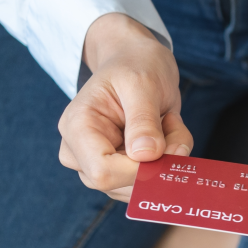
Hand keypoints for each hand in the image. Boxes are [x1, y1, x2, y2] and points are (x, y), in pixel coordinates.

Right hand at [59, 13, 190, 201]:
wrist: (137, 60)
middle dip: (157, 161)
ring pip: (139, 187)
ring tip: (166, 122)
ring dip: (167, 159)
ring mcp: (99, 163)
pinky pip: (150, 181)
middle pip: (121, 185)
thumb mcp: (143, 84)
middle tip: (168, 122)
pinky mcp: (119, 170)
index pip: (102, 172)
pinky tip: (166, 132)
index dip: (139, 170)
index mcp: (77, 128)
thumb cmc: (136, 66)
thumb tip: (146, 157)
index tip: (164, 146)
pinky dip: (170, 160)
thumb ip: (144, 121)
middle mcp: (80, 151)